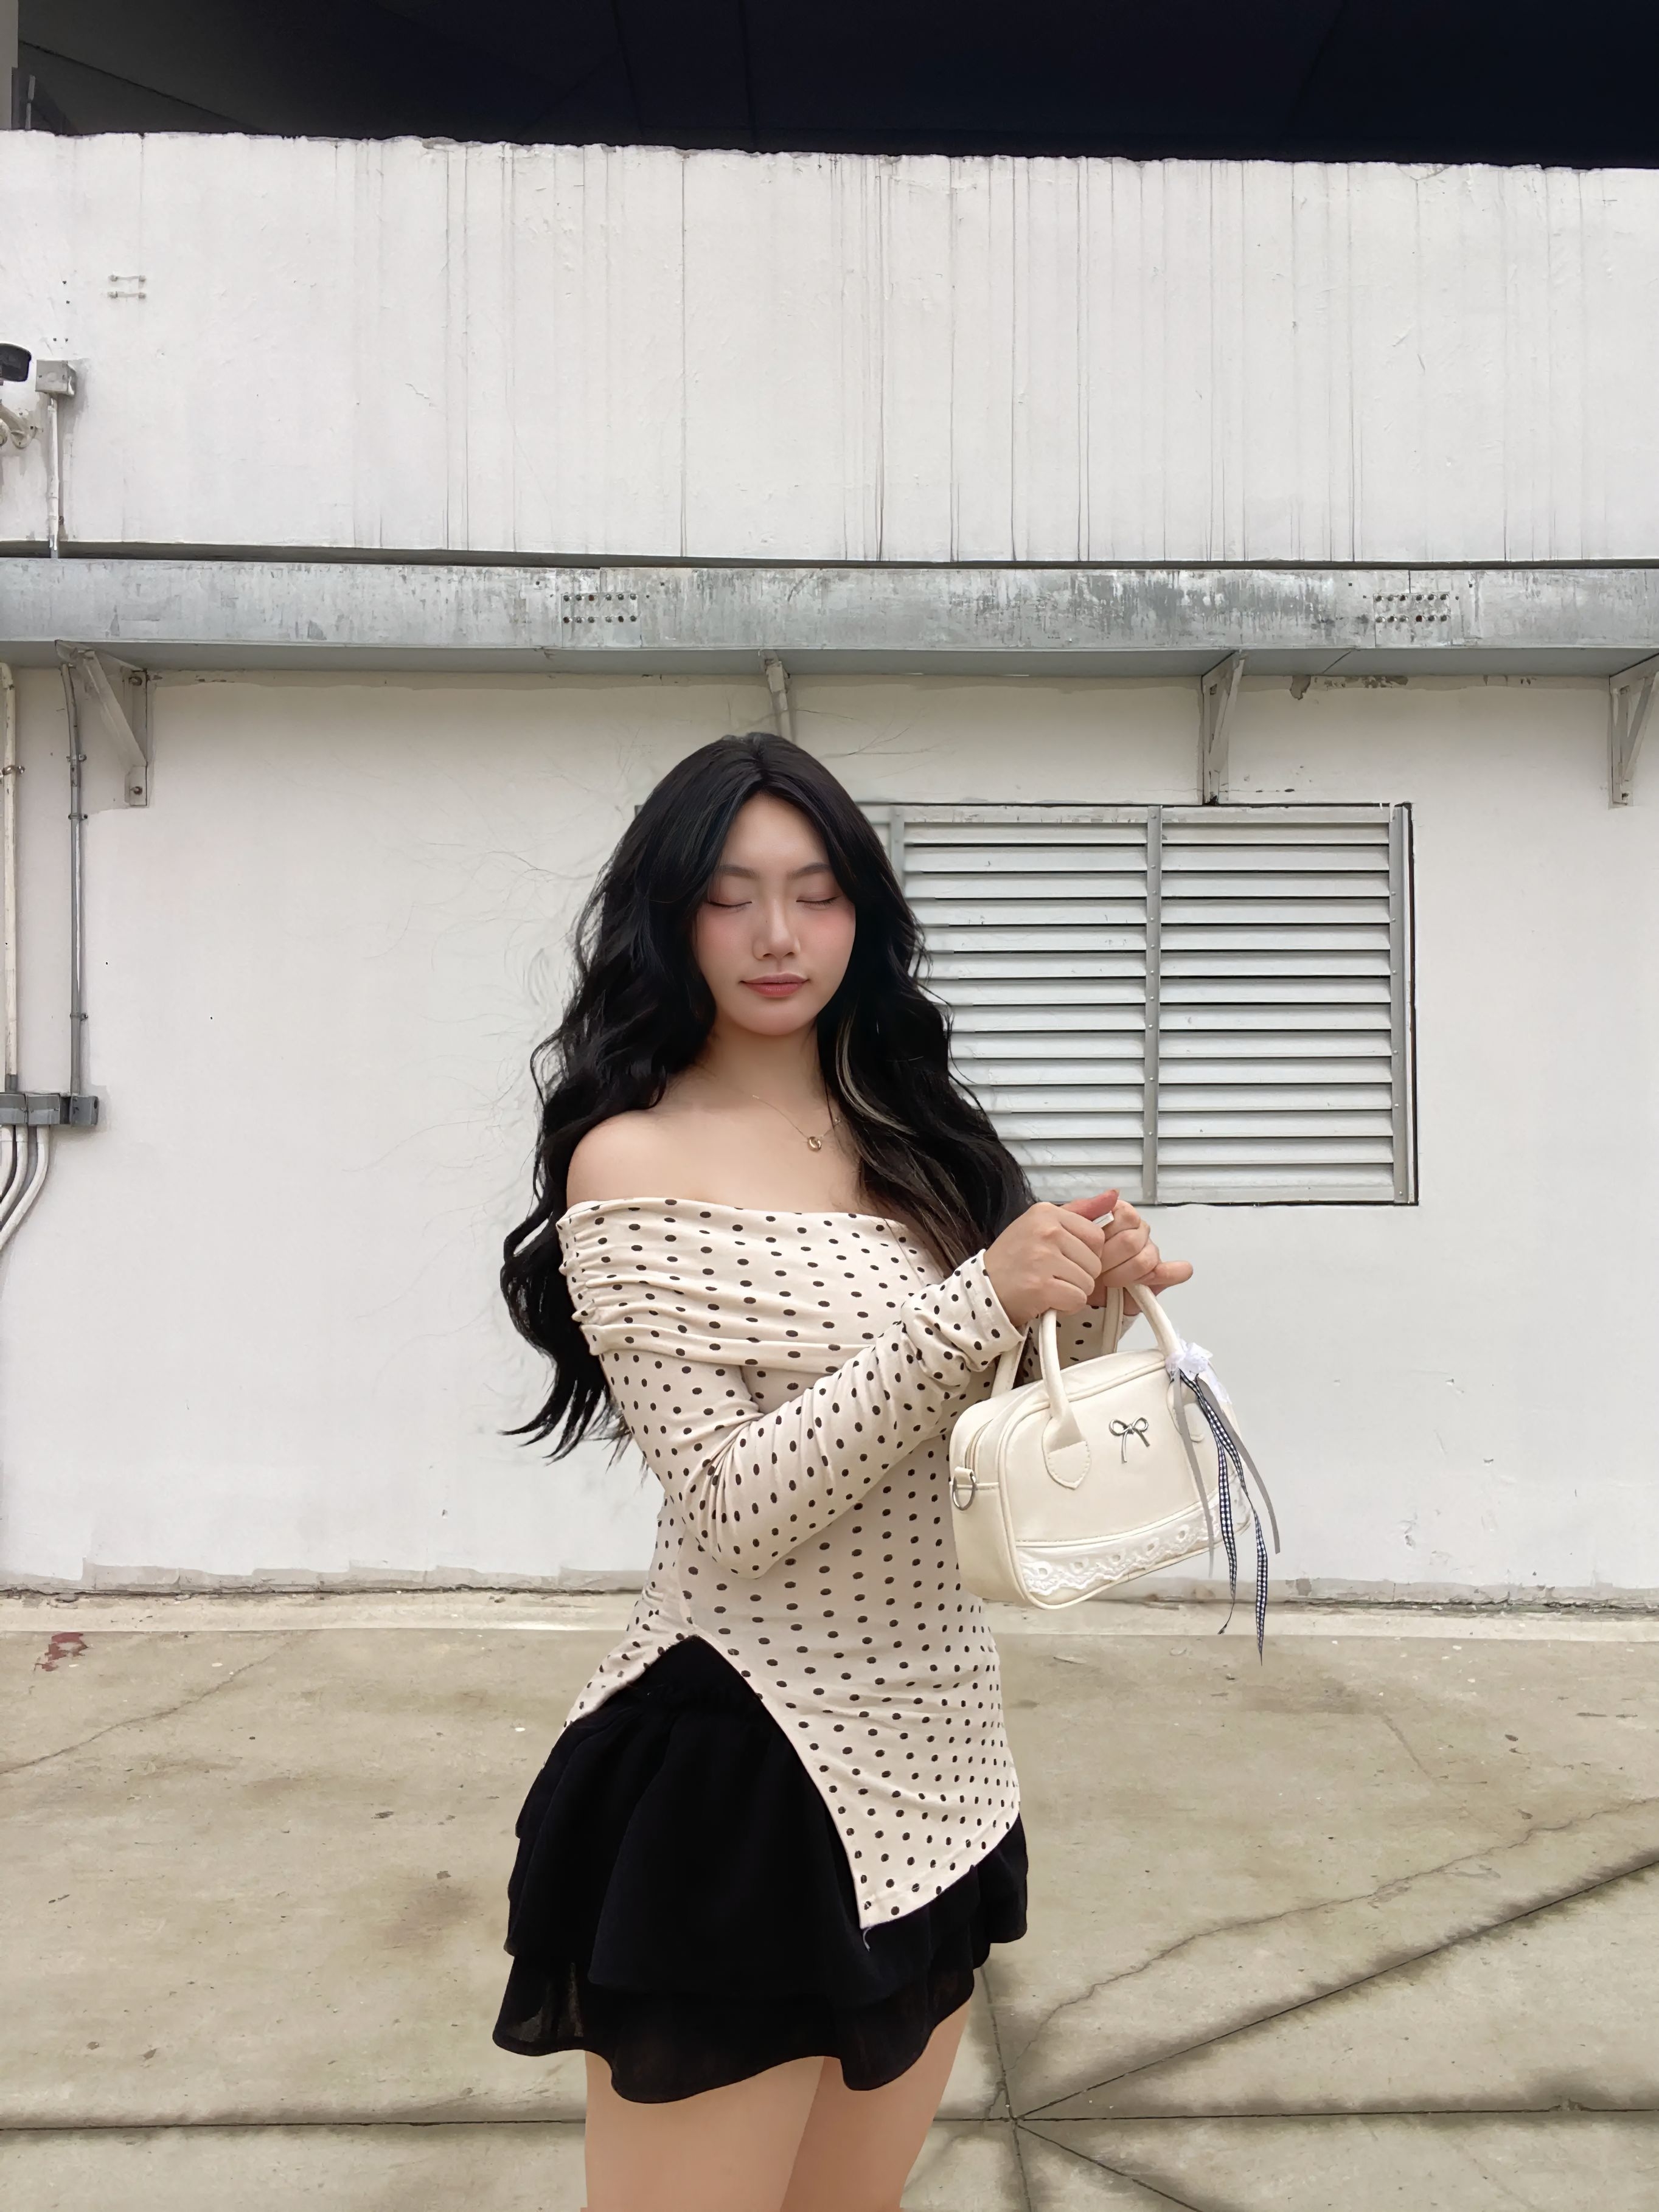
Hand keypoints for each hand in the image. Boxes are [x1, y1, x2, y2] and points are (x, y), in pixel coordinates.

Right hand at [983, 1202, 1108, 1329]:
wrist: (983, 1290)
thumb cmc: (1013, 1260)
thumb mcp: (1041, 1226)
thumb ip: (1079, 1211)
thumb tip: (1114, 1196)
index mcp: (1046, 1212)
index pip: (1096, 1235)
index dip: (1086, 1253)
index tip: (1064, 1258)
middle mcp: (1045, 1230)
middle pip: (1095, 1261)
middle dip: (1080, 1274)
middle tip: (1053, 1275)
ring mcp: (1043, 1257)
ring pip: (1089, 1282)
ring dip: (1073, 1291)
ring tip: (1049, 1286)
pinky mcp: (1041, 1286)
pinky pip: (1078, 1299)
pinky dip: (1066, 1306)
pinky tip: (1047, 1299)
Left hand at [1060, 1189, 1193, 1306]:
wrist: (1074, 1285)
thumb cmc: (1072, 1255)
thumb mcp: (1067, 1228)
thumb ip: (1087, 1208)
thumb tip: (1115, 1194)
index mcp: (1121, 1215)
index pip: (1126, 1217)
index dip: (1104, 1238)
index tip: (1089, 1250)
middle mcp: (1138, 1231)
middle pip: (1132, 1242)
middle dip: (1108, 1260)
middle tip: (1095, 1269)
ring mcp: (1150, 1252)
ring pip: (1146, 1260)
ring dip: (1123, 1275)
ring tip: (1108, 1280)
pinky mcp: (1159, 1276)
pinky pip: (1177, 1271)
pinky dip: (1169, 1275)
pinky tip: (1147, 1281)